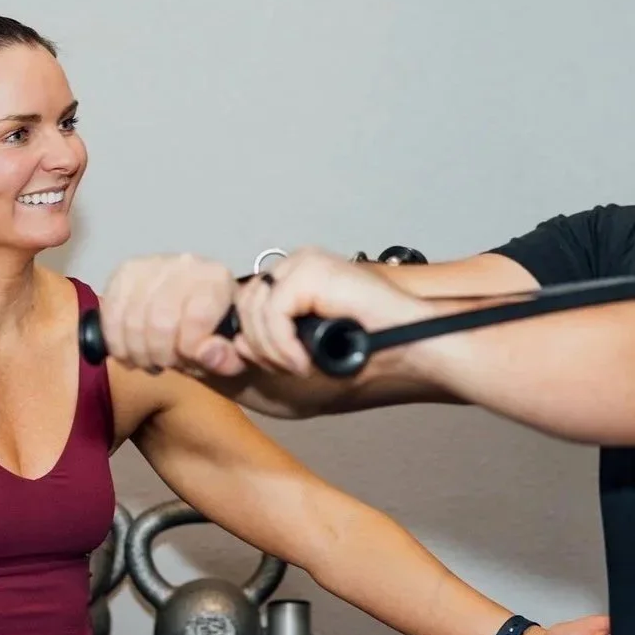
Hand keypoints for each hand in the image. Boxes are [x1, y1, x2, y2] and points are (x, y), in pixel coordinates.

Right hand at [100, 253, 240, 374]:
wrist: (198, 316)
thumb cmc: (217, 336)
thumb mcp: (233, 354)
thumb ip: (226, 358)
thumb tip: (206, 353)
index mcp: (217, 279)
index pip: (195, 318)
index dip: (188, 351)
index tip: (189, 360)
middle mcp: (185, 264)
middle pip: (159, 323)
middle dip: (160, 356)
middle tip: (166, 364)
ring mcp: (151, 265)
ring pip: (131, 322)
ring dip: (137, 353)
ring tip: (150, 361)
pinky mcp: (125, 273)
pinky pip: (110, 315)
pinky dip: (116, 343)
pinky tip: (129, 353)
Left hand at [234, 247, 427, 375]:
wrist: (410, 349)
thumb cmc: (363, 356)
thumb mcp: (296, 359)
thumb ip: (258, 351)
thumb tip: (224, 347)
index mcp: (290, 281)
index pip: (240, 305)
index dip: (245, 340)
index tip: (269, 367)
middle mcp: (294, 266)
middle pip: (240, 307)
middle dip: (256, 349)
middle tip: (288, 370)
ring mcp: (303, 264)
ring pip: (251, 311)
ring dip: (271, 351)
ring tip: (299, 367)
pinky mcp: (312, 271)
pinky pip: (273, 313)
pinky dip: (283, 345)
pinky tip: (305, 361)